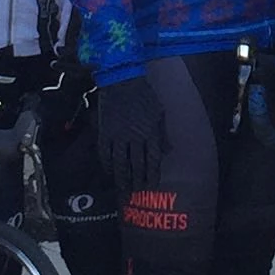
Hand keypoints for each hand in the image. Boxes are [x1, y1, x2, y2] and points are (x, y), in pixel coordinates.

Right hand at [95, 79, 168, 200]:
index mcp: (151, 132)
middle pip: (136, 165)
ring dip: (121, 178)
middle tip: (136, 193)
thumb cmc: (144, 95)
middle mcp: (135, 137)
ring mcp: (118, 135)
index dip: (152, 175)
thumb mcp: (159, 113)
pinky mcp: (105, 131)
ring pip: (120, 162)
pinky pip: (105, 152)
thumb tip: (169, 151)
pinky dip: (107, 164)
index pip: (152, 160)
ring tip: (122, 188)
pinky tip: (109, 172)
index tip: (151, 186)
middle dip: (136, 181)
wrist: (122, 80)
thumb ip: (163, 134)